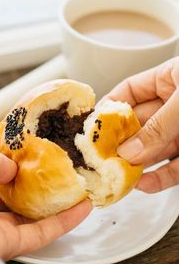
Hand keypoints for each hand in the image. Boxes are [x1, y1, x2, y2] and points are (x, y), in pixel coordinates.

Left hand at [0, 128, 91, 259]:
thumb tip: (14, 168)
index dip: (16, 155)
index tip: (40, 144)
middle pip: (13, 191)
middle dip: (36, 179)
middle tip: (61, 165)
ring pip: (29, 214)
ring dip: (54, 201)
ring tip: (77, 185)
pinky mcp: (5, 245)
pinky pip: (39, 233)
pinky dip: (63, 221)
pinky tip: (83, 206)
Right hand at [104, 57, 178, 192]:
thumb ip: (159, 125)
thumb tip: (129, 151)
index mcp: (170, 79)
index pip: (129, 91)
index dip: (109, 107)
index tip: (92, 126)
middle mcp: (173, 106)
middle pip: (137, 125)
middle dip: (119, 142)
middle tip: (100, 158)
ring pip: (153, 149)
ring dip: (135, 164)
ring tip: (117, 176)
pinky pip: (174, 167)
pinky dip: (160, 177)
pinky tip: (144, 184)